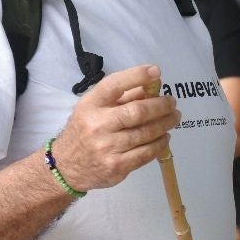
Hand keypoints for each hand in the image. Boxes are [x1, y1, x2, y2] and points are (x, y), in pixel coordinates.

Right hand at [51, 65, 179, 191]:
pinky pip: (146, 153)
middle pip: (137, 112)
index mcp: (91, 105)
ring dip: (165, 124)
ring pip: (145, 133)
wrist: (65, 167)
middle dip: (161, 105)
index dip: (137, 76)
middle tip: (172, 103)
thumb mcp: (94, 108)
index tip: (156, 72)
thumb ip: (122, 96)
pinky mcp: (116, 166)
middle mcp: (97, 125)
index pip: (114, 85)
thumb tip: (153, 85)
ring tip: (173, 118)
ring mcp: (106, 148)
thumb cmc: (85, 130)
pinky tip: (165, 137)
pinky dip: (160, 143)